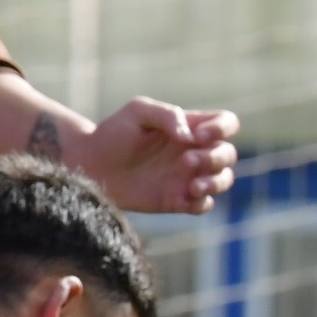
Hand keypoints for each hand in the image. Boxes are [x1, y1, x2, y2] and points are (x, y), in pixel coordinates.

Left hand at [73, 100, 238, 214]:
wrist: (89, 166)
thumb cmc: (112, 134)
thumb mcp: (137, 112)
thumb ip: (167, 115)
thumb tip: (191, 137)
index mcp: (191, 128)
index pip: (227, 123)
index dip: (222, 129)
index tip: (199, 136)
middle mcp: (196, 152)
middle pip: (228, 154)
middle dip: (215, 158)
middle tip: (186, 160)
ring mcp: (189, 177)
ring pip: (224, 180)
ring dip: (214, 182)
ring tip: (192, 185)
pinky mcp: (179, 200)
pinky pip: (204, 205)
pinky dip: (201, 202)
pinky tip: (183, 197)